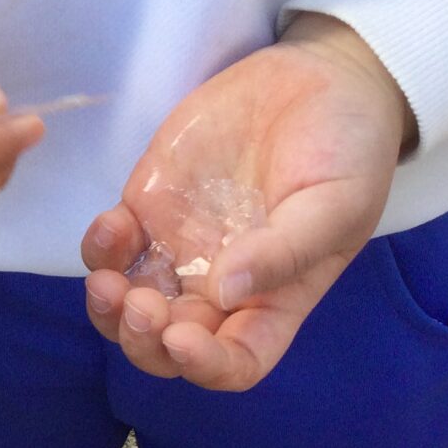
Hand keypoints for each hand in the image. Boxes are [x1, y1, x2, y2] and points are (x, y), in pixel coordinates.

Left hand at [79, 14, 414, 390]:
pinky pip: (111, 248)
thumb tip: (227, 291)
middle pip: (166, 345)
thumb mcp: (337, 201)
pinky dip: (100, 249)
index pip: (235, 362)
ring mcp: (179, 250)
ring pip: (127, 308)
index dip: (205, 366)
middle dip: (143, 341)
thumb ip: (285, 251)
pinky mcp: (150, 208)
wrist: (322, 81)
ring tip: (106, 282)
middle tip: (139, 306)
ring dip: (108, 310)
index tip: (182, 339)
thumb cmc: (347, 151)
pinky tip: (114, 226)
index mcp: (273, 301)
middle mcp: (219, 288)